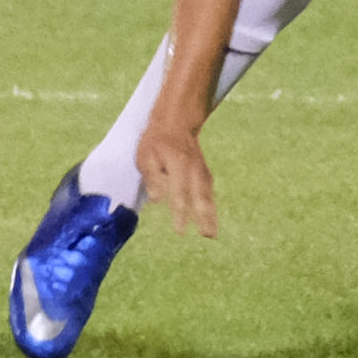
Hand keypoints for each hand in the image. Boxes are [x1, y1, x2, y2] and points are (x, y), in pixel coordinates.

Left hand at [136, 111, 218, 242]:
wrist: (176, 121)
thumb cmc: (156, 141)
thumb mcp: (145, 156)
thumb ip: (152, 177)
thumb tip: (157, 199)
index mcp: (178, 165)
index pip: (179, 193)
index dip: (180, 213)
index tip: (181, 231)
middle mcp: (193, 168)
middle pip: (199, 196)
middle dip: (204, 217)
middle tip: (208, 235)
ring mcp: (201, 169)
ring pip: (207, 194)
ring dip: (211, 214)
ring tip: (212, 233)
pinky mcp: (203, 171)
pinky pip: (208, 189)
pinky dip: (211, 204)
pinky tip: (211, 217)